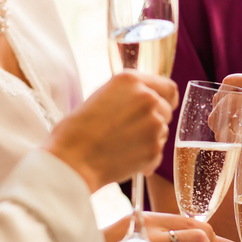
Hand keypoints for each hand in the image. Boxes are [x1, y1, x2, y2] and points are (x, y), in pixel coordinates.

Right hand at [44, 71, 177, 191]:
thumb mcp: (101, 97)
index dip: (166, 99)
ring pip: (162, 131)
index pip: (168, 87)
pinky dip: (146, 158)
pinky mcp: (154, 148)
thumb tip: (147, 102)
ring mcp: (153, 124)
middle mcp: (147, 98)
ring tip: (122, 145)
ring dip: (149, 139)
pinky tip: (125, 158)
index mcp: (130, 81)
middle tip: (132, 131)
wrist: (73, 160)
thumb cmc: (77, 130)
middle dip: (154, 120)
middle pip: (167, 110)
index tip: (164, 106)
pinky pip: (158, 153)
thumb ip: (128, 96)